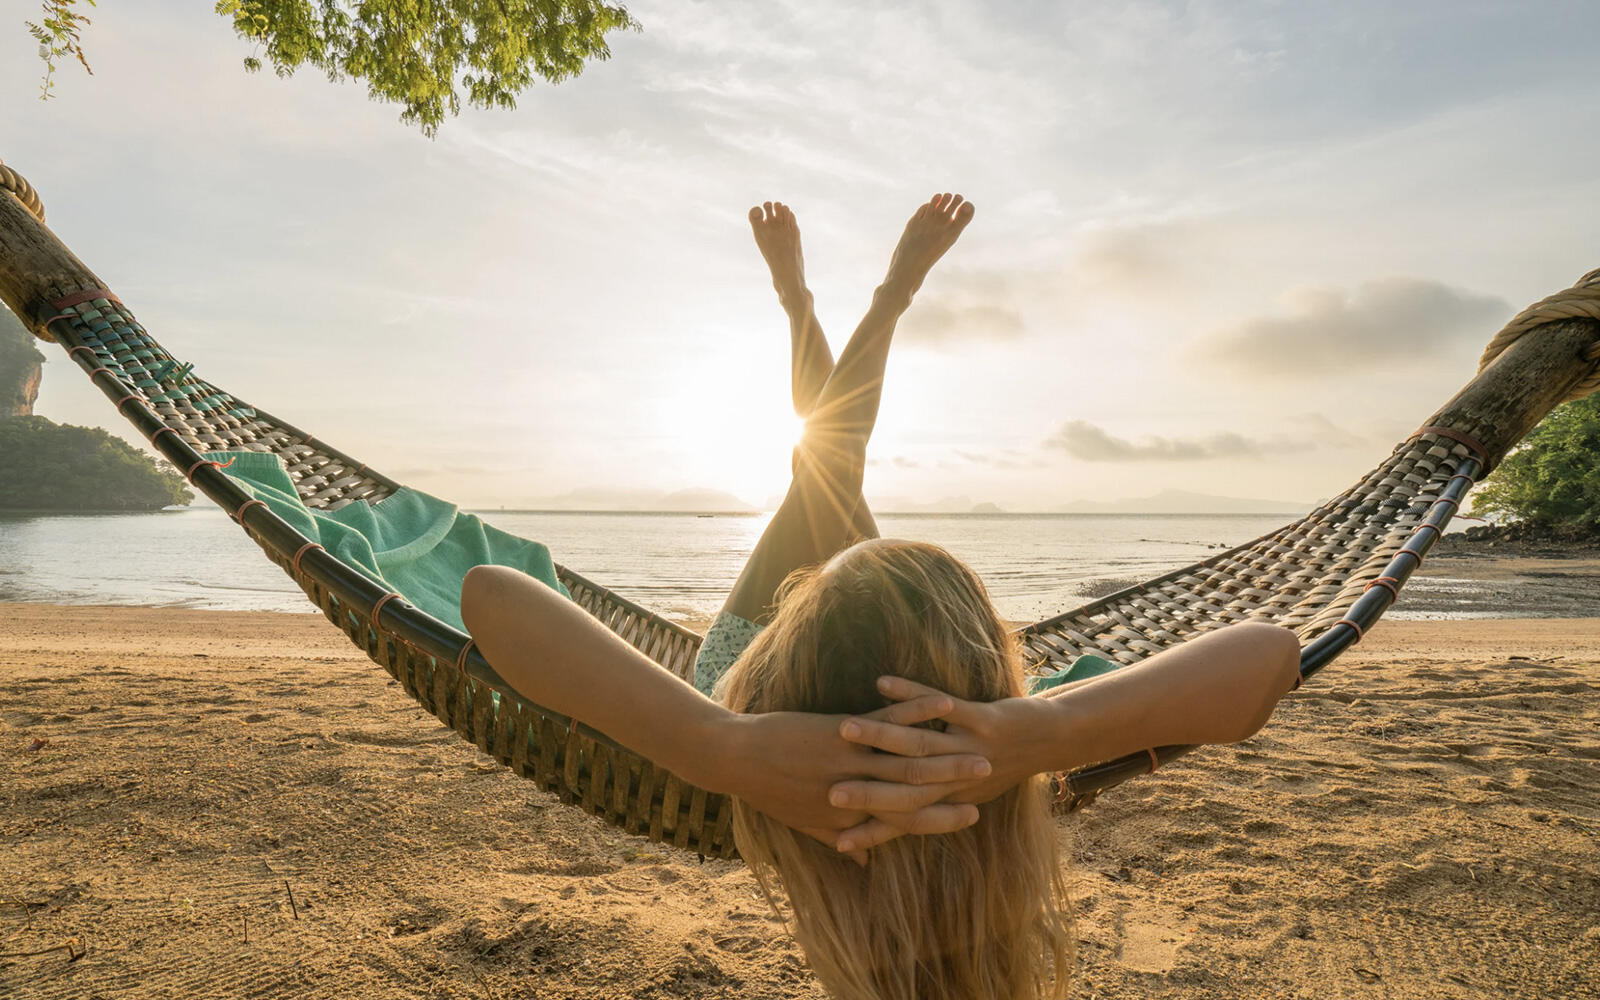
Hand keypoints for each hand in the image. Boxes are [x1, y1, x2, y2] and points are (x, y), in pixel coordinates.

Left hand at [714, 692, 992, 853]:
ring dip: (949, 754)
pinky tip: (941, 704)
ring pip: (910, 760)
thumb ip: (838, 838)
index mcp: (850, 817)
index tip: (972, 815)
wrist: (735, 759)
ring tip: (981, 750)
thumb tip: (860, 861)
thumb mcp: (805, 823)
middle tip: (991, 780)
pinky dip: (915, 711)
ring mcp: (851, 761)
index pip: (906, 822)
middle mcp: (856, 793)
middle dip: (958, 787)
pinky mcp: (841, 732)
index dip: (942, 819)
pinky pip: (887, 721)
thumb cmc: (769, 791)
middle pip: (917, 793)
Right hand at [828, 675, 1057, 849]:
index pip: (902, 820)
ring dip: (879, 735)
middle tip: (826, 790)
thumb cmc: (998, 767)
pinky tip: (881, 683)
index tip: (835, 838)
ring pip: (917, 744)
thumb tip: (911, 830)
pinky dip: (910, 694)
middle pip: (903, 787)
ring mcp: (970, 748)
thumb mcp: (964, 796)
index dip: (870, 830)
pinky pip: (941, 705)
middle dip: (863, 789)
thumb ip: (926, 811)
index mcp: (950, 800)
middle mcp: (958, 780)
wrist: (1048, 741)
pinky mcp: (982, 720)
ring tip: (844, 730)